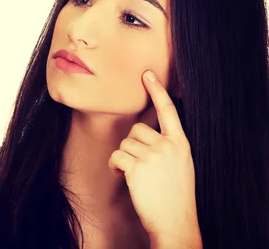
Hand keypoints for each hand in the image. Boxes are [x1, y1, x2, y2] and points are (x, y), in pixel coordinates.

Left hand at [108, 70, 199, 242]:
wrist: (174, 221)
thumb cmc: (174, 195)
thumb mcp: (180, 165)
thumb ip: (168, 146)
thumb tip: (146, 133)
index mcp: (180, 143)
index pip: (169, 111)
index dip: (157, 91)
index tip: (147, 74)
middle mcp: (168, 145)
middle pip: (137, 129)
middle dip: (132, 145)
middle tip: (138, 165)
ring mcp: (153, 155)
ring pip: (125, 143)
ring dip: (123, 158)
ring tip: (134, 175)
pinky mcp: (137, 166)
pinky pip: (116, 155)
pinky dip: (114, 166)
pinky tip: (122, 177)